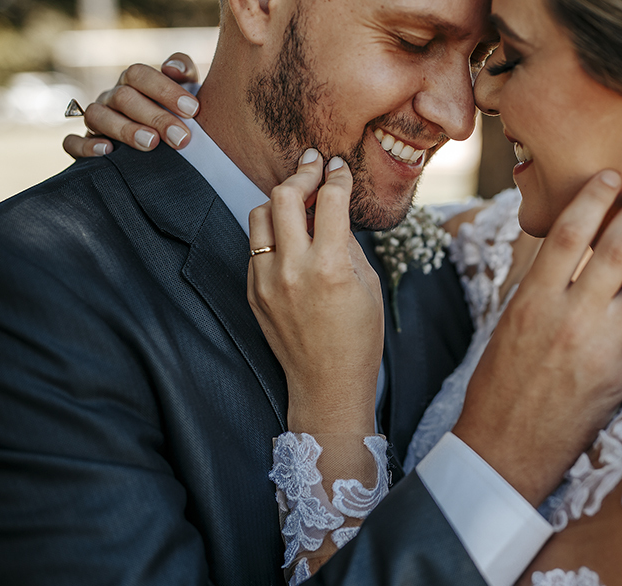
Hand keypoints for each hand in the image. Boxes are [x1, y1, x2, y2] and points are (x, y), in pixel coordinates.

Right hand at [62, 53, 199, 158]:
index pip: (140, 75)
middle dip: (155, 117)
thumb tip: (173, 68)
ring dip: (125, 129)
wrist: (164, 147)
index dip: (166, 90)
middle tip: (181, 137)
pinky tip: (108, 152)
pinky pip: (72, 142)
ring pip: (97, 116)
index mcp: (134, 82)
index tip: (193, 110)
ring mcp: (97, 120)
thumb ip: (184, 73)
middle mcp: (113, 97)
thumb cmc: (177, 116)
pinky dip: (86, 146)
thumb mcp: (186, 91)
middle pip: (124, 97)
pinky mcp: (85, 144)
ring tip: (151, 143)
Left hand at [247, 150, 384, 434]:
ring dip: (280, 201)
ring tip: (299, 200)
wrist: (327, 383)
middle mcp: (293, 269)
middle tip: (313, 165)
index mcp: (330, 267)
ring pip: (260, 215)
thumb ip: (348, 243)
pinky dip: (272, 233)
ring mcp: (266, 280)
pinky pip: (256, 245)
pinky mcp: (253, 291)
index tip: (338, 166)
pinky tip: (290, 236)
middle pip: (284, 196)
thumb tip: (333, 209)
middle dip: (301, 174)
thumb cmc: (358, 337)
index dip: (336, 176)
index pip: (330, 200)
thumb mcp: (369, 285)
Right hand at [453, 171, 621, 505]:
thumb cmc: (498, 385)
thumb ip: (542, 285)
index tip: (610, 178)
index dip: (595, 196)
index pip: (571, 231)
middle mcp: (573, 318)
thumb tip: (569, 247)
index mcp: (535, 300)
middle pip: (619, 249)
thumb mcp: (508, 324)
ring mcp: (604, 348)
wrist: (506, 448)